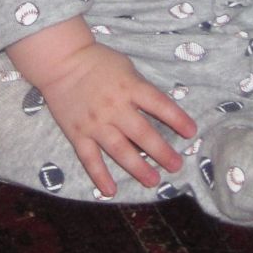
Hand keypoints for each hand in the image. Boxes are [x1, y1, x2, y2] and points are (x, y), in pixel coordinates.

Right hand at [40, 43, 195, 198]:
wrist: (60, 61)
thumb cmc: (97, 61)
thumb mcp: (126, 67)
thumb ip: (140, 88)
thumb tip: (159, 109)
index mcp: (130, 87)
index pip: (159, 104)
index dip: (177, 119)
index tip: (191, 132)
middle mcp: (115, 107)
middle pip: (143, 133)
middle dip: (162, 151)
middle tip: (176, 165)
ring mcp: (95, 123)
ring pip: (120, 150)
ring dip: (138, 168)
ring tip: (153, 181)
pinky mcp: (78, 134)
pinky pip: (90, 158)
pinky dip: (100, 175)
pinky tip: (111, 190)